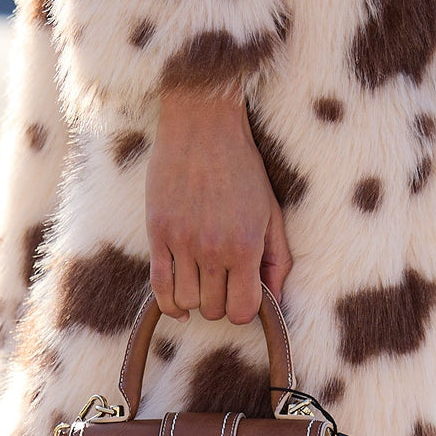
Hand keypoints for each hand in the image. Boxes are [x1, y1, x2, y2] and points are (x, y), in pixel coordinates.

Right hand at [146, 87, 291, 325]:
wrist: (202, 124)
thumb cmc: (243, 168)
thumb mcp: (271, 213)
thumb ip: (278, 261)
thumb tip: (276, 302)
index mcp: (245, 246)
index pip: (243, 310)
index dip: (244, 311)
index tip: (243, 296)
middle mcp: (213, 249)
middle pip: (213, 310)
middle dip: (220, 304)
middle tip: (222, 284)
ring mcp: (182, 242)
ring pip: (186, 303)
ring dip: (195, 300)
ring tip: (202, 282)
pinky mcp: (157, 233)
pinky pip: (159, 288)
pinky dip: (169, 304)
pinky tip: (178, 304)